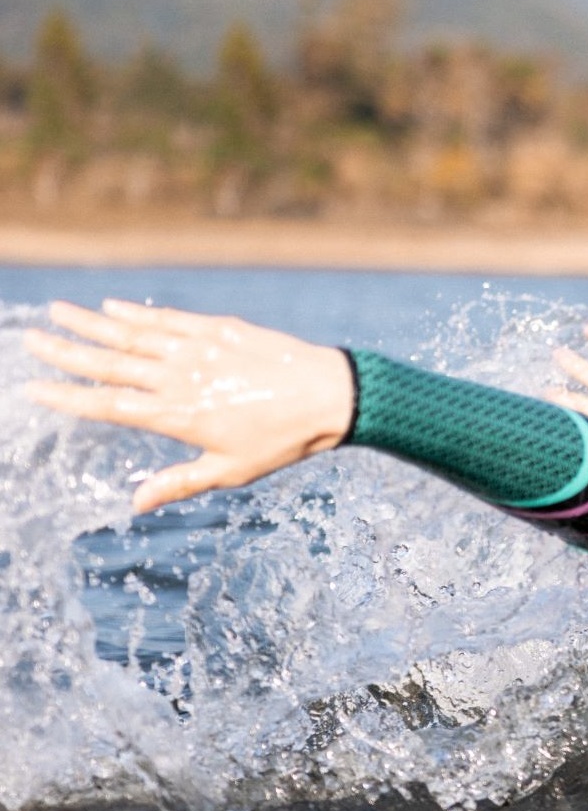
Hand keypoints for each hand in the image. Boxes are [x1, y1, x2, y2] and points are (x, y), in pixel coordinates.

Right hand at [23, 299, 354, 513]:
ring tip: (57, 311)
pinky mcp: (220, 329)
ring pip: (134, 333)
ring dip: (92, 322)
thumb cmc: (284, 441)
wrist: (333, 396)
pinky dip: (139, 313)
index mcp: (178, 415)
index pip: (108, 405)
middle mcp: (181, 377)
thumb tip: (135, 503)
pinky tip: (113, 307)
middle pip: (110, 363)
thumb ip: (180, 482)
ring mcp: (199, 349)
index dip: (67, 397)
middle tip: (29, 339)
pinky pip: (170, 319)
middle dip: (66, 351)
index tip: (33, 388)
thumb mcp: (232, 471)